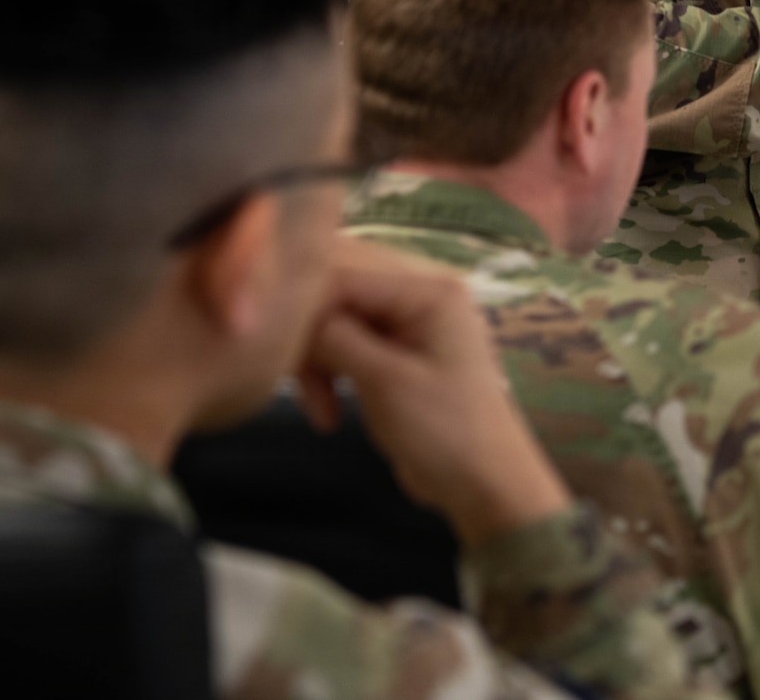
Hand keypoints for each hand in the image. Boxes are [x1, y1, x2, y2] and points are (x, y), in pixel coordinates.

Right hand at [297, 244, 569, 544]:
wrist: (483, 486)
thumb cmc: (445, 431)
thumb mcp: (385, 381)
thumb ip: (336, 338)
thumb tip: (292, 313)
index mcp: (430, 290)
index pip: (344, 273)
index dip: (305, 309)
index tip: (277, 351)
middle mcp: (420, 295)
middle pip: (338, 294)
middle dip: (310, 337)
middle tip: (292, 381)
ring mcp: (409, 325)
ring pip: (337, 323)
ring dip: (319, 364)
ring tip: (319, 411)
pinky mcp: (396, 354)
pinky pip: (348, 347)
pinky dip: (332, 376)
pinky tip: (327, 417)